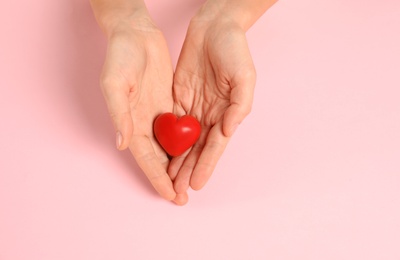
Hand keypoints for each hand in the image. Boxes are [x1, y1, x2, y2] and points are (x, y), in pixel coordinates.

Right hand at [100, 17, 176, 200]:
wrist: (136, 34)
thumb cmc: (120, 56)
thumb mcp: (115, 83)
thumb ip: (119, 113)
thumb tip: (122, 143)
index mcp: (130, 122)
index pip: (145, 158)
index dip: (156, 178)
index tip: (169, 195)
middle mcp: (144, 123)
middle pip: (159, 158)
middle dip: (170, 179)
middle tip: (184, 197)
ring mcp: (158, 115)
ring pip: (171, 147)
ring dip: (181, 165)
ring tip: (192, 182)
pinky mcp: (169, 104)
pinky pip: (179, 129)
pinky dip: (187, 143)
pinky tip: (198, 153)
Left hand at [169, 15, 255, 202]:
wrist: (215, 27)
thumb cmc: (234, 50)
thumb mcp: (245, 75)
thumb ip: (240, 104)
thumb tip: (229, 130)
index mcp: (228, 113)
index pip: (215, 146)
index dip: (206, 165)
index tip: (197, 184)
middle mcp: (211, 115)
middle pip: (197, 149)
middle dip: (188, 170)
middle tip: (178, 190)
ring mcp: (194, 108)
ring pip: (184, 141)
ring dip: (177, 161)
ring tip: (168, 179)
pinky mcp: (179, 99)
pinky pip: (172, 124)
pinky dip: (167, 141)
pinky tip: (161, 154)